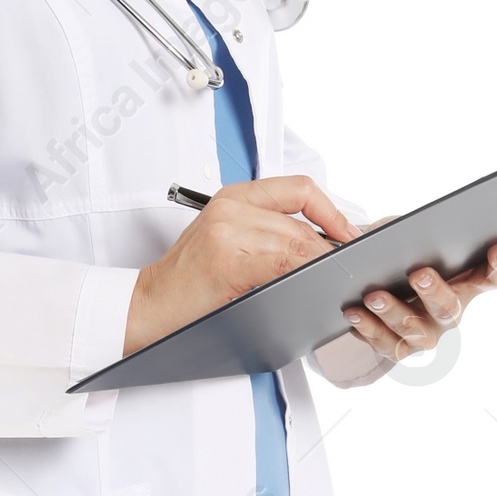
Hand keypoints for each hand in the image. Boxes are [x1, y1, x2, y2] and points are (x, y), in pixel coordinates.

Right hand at [124, 175, 354, 354]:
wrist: (148, 305)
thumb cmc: (187, 282)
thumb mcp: (226, 240)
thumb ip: (267, 231)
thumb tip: (321, 243)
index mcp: (234, 197)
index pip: (299, 190)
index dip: (332, 212)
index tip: (348, 235)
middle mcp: (231, 208)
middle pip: (302, 225)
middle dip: (330, 252)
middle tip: (344, 271)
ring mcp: (228, 232)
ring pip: (297, 245)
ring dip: (320, 268)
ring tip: (330, 283)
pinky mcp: (228, 260)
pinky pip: (283, 264)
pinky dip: (305, 276)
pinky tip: (309, 287)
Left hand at [340, 238, 496, 359]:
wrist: (380, 286)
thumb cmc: (406, 256)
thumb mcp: (416, 238)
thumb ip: (422, 234)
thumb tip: (410, 228)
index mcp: (466, 283)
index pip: (495, 277)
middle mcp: (450, 312)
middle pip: (450, 307)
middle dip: (435, 292)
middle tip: (419, 274)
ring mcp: (427, 334)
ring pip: (414, 331)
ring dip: (393, 313)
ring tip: (374, 296)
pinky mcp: (399, 349)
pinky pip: (385, 343)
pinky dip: (368, 328)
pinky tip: (354, 312)